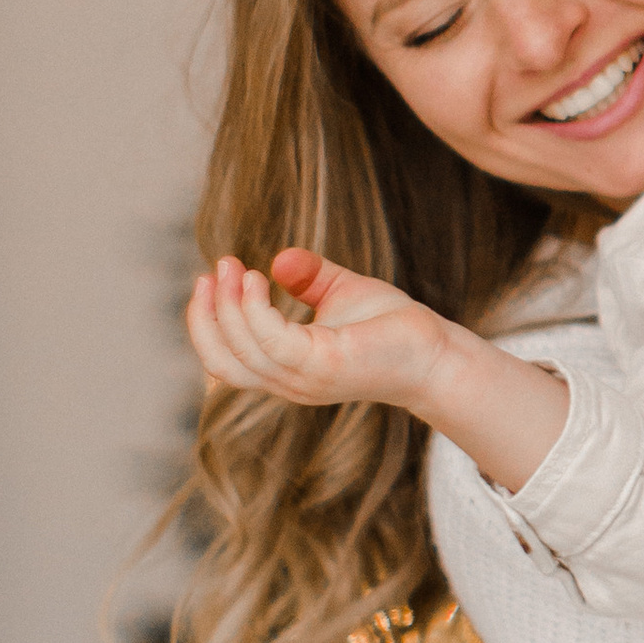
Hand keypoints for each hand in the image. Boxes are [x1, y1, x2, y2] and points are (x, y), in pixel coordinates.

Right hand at [186, 250, 568, 491]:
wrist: (437, 352)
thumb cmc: (391, 326)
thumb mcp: (340, 293)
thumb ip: (308, 279)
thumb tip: (278, 259)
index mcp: (286, 371)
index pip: (224, 361)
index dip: (206, 321)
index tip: (212, 276)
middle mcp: (290, 382)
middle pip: (221, 361)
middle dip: (207, 315)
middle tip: (217, 268)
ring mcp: (306, 378)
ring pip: (241, 351)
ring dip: (228, 306)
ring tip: (236, 268)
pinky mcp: (325, 365)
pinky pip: (272, 341)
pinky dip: (255, 309)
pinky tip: (261, 277)